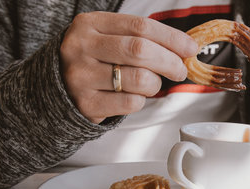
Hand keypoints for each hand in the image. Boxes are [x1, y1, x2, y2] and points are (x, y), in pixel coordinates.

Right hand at [60, 12, 197, 123]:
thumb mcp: (109, 38)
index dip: (171, 38)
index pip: (141, 27)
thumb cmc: (95, 60)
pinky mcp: (86, 103)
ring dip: (155, 84)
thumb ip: (141, 39)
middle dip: (170, 62)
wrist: (58, 86)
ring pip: (139, 79)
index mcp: (91, 24)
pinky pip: (130, 103)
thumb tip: (186, 48)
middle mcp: (81, 47)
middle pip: (140, 51)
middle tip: (180, 70)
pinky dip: (141, 101)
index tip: (190, 48)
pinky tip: (133, 96)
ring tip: (151, 84)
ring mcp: (81, 76)